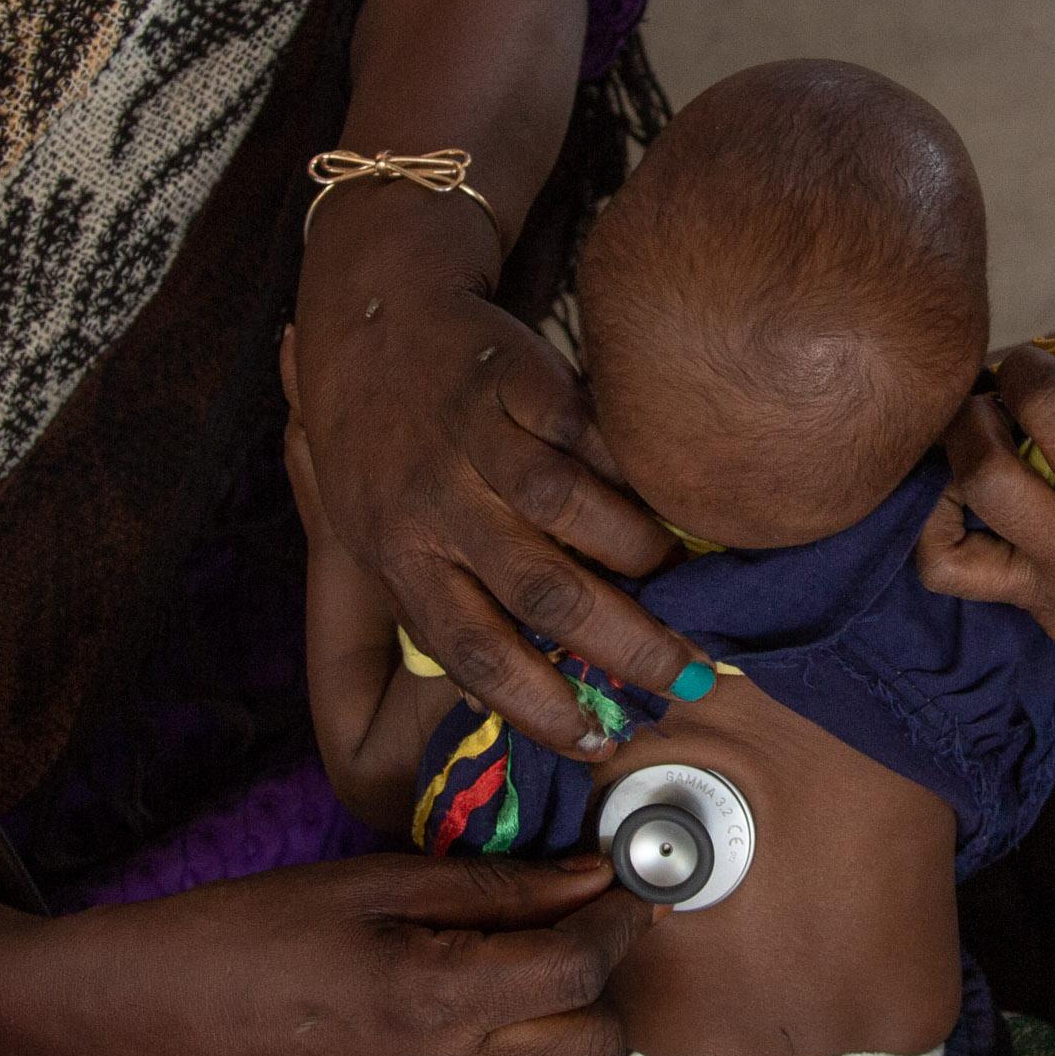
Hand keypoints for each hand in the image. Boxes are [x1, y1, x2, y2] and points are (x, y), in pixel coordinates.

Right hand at [63, 852, 652, 1055]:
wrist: (169, 1017)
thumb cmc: (263, 927)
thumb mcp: (378, 881)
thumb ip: (496, 889)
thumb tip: (591, 880)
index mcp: (432, 998)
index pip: (577, 973)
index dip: (616, 926)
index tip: (625, 893)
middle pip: (591, 1052)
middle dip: (599, 992)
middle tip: (573, 942)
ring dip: (549, 1032)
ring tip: (499, 982)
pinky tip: (429, 1031)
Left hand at [289, 199, 696, 757]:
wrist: (368, 314)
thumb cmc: (375, 446)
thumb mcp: (369, 534)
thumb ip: (428, 606)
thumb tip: (492, 698)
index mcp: (400, 557)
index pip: (473, 652)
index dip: (538, 704)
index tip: (597, 742)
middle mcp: (432, 503)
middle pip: (539, 587)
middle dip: (623, 643)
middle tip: (687, 677)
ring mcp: (471, 435)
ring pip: (564, 504)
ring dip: (635, 548)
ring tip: (678, 577)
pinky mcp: (510, 373)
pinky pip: (581, 425)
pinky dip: (628, 462)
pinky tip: (666, 490)